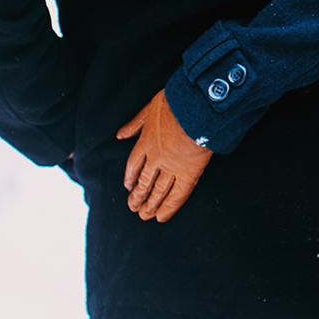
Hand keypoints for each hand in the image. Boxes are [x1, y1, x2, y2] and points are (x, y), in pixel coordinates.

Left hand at [117, 89, 211, 222]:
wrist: (197, 105)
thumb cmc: (177, 101)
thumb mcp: (150, 107)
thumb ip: (135, 123)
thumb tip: (120, 135)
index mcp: (146, 141)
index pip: (133, 165)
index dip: (130, 177)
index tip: (128, 187)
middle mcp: (156, 158)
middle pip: (143, 182)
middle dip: (137, 196)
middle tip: (133, 208)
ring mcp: (172, 167)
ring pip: (157, 191)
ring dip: (149, 205)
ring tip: (144, 216)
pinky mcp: (189, 173)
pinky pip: (177, 195)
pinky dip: (169, 207)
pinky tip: (161, 218)